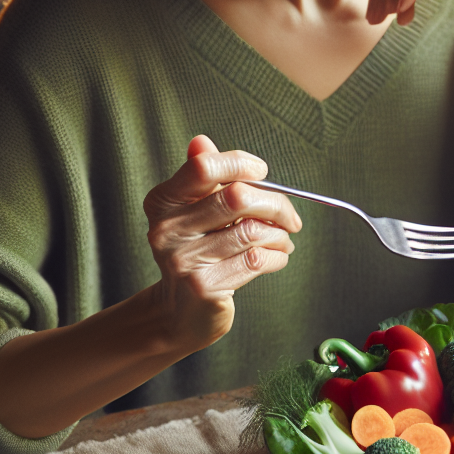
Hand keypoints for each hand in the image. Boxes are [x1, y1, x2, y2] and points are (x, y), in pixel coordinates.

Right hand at [143, 135, 301, 351]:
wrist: (181, 312)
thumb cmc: (198, 252)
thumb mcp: (195, 212)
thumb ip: (203, 177)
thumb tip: (201, 141)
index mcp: (163, 201)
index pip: (205, 167)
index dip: (240, 164)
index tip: (261, 173)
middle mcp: (166, 229)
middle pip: (237, 197)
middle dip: (275, 204)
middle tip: (290, 216)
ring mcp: (182, 260)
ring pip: (252, 231)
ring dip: (280, 235)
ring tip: (283, 239)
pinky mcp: (204, 286)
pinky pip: (256, 260)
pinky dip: (277, 256)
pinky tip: (276, 257)